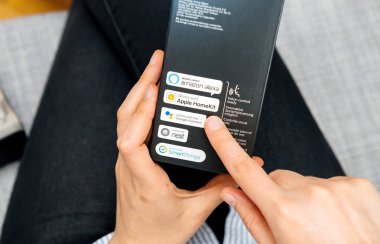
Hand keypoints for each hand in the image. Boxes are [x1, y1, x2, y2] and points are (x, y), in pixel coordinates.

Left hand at [110, 51, 235, 243]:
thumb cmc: (160, 234)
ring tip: (154, 71)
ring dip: (137, 92)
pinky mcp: (129, 161)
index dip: (141, 114)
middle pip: (125, 119)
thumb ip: (221, 188)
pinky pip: (128, 127)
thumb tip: (243, 170)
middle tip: (157, 62)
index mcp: (144, 179)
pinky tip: (149, 97)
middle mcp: (130, 166)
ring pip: (124, 120)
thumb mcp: (195, 212)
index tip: (156, 92)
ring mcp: (126, 162)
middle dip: (141, 86)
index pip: (131, 142)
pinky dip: (138, 106)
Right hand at [205, 116, 379, 243]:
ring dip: (304, 195)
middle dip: (276, 192)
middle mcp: (309, 193)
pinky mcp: (356, 184)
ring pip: (303, 180)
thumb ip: (252, 217)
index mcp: (284, 211)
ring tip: (318, 222)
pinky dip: (328, 195)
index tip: (215, 126)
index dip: (225, 144)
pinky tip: (335, 216)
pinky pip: (330, 181)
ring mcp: (335, 186)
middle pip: (277, 177)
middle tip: (291, 218)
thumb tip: (232, 193)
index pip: (244, 170)